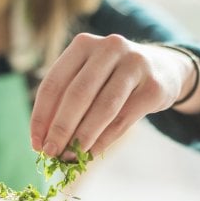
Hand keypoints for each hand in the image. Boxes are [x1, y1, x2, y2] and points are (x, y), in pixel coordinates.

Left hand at [30, 33, 199, 158]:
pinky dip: (105, 140)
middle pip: (78, 94)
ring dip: (83, 137)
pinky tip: (92, 153)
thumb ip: (66, 101)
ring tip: (70, 157)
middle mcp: (110, 47)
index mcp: (84, 44)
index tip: (35, 143)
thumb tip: (44, 141)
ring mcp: (135, 65)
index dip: (41, 115)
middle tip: (51, 153)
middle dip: (61, 128)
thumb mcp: (89, 77)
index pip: (54, 82)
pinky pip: (124, 119)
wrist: (164, 69)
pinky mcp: (154, 86)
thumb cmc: (114, 78)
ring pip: (103, 107)